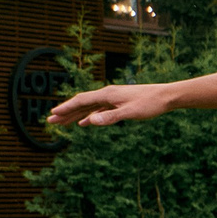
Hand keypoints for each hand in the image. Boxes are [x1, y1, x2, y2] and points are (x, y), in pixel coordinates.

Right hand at [46, 83, 172, 127]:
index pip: (81, 101)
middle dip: (66, 113)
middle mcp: (107, 94)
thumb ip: (110, 118)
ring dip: (75, 115)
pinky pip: (99, 110)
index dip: (66, 108)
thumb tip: (89, 121)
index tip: (52, 115)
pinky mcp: (119, 103)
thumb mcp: (130, 113)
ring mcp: (113, 98)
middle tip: (50, 122)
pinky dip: (90, 116)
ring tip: (62, 123)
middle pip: (81, 103)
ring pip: (89, 107)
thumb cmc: (150, 104)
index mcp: (107, 95)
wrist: (166, 96)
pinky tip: (84, 123)